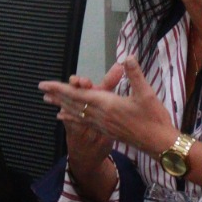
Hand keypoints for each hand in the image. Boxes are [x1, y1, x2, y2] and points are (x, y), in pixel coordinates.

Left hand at [38, 57, 175, 156]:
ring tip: (49, 101)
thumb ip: (135, 74)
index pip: (79, 95)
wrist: (159, 143)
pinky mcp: (107, 130)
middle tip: (42, 90)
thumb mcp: (147, 93)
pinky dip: (73, 118)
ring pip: (78, 113)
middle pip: (74, 104)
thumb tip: (127, 57)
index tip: (46, 85)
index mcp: (108, 104)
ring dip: (62, 105)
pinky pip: (84, 122)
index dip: (61, 89)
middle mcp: (101, 115)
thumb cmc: (154, 118)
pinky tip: (66, 117)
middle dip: (57, 95)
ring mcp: (103, 124)